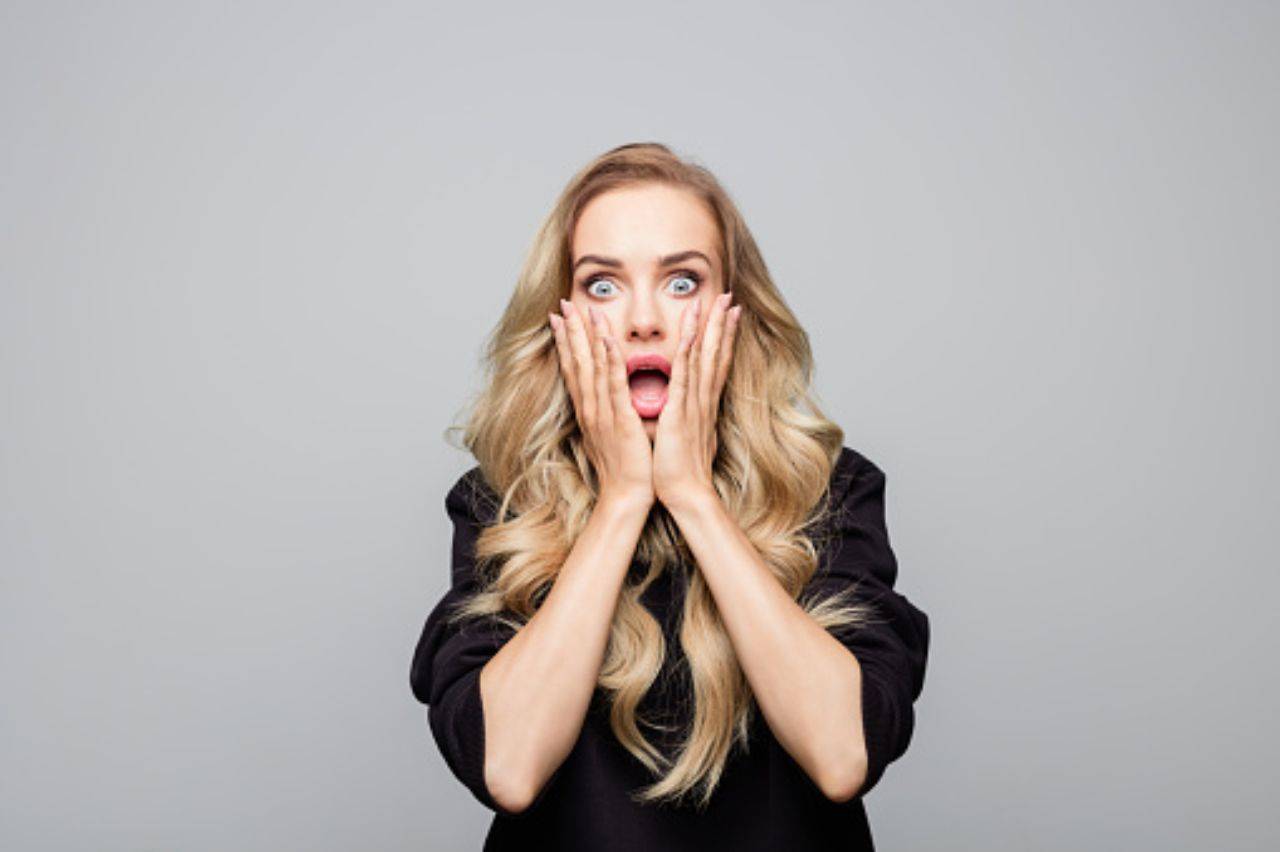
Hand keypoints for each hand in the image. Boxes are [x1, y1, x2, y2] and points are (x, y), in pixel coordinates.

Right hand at [550, 299, 653, 509]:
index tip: (558, 318)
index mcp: (589, 411)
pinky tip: (606, 340)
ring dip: (586, 337)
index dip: (566, 342)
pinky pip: (614, 385)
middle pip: (577, 362)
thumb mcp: (609, 435)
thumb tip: (604, 399)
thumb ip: (606, 413)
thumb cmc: (624, 468)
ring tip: (581, 309)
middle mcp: (590, 408)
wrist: (626, 496)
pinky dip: (609, 361)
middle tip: (562, 303)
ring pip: (592, 367)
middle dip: (569, 331)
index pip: (574, 369)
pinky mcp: (620, 420)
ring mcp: (603, 413)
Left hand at [653, 291, 741, 511]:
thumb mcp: (686, 436)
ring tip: (716, 303)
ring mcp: (694, 404)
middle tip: (730, 297)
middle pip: (716, 354)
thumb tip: (684, 408)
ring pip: (703, 358)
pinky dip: (688, 352)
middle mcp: (703, 400)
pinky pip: (684, 375)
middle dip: (723, 324)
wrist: (686, 493)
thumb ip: (686, 418)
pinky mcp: (681, 412)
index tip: (730, 315)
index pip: (716, 364)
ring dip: (709, 328)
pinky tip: (691, 332)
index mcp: (702, 405)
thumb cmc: (681, 469)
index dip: (723, 338)